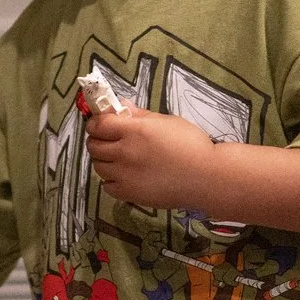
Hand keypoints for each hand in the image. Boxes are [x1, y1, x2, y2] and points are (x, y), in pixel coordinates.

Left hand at [85, 108, 221, 209]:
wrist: (206, 177)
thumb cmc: (191, 144)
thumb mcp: (167, 122)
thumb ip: (140, 115)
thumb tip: (120, 105)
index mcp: (134, 131)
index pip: (99, 125)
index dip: (95, 122)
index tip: (100, 123)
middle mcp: (124, 153)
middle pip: (93, 146)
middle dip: (98, 140)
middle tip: (109, 140)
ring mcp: (124, 175)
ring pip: (98, 166)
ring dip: (104, 160)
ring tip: (120, 158)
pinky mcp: (128, 194)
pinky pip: (107, 185)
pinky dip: (111, 180)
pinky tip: (125, 175)